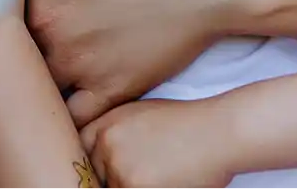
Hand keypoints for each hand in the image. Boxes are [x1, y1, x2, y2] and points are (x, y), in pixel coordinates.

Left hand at [27, 0, 257, 123]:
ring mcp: (77, 61)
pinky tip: (63, 97)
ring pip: (34, 74)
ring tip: (47, 50)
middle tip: (32, 12)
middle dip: (16, 23)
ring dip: (35, 65)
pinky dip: (64, 110)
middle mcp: (47, 22)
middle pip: (12, 31)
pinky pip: (71, 115)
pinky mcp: (111, 90)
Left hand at [80, 97, 237, 188]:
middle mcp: (106, 142)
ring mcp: (117, 164)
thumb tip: (98, 155)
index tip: (98, 172)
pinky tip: (160, 183)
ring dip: (127, 186)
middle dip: (106, 180)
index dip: (90, 165)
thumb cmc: (188, 125)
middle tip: (136, 174)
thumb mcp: (141, 115)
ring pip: (110, 187)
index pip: (79, 149)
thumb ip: (114, 134)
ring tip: (154, 176)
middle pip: (92, 173)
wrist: (218, 132)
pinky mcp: (133, 185)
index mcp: (106, 123)